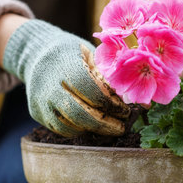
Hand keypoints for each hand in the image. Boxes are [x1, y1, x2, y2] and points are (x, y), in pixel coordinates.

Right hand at [3, 19, 129, 136]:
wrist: (37, 53)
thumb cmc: (74, 54)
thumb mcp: (94, 58)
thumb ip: (116, 80)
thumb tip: (145, 105)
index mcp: (67, 66)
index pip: (93, 93)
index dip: (112, 105)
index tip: (126, 110)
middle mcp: (50, 85)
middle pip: (80, 115)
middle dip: (105, 125)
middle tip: (122, 127)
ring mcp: (41, 101)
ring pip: (70, 126)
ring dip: (93, 130)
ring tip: (108, 125)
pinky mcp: (36, 111)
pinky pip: (60, 129)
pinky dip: (78, 130)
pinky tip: (90, 124)